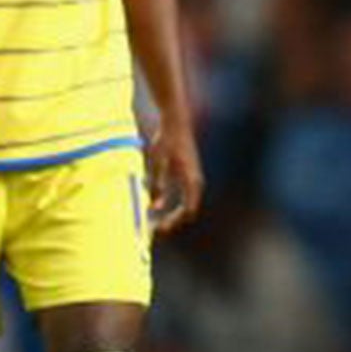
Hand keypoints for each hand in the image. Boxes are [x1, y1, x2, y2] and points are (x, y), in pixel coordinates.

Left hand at [145, 114, 204, 234]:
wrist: (176, 122)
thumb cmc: (167, 140)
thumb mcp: (158, 162)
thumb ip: (158, 184)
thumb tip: (154, 207)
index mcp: (191, 180)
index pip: (189, 209)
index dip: (175, 221)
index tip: (160, 228)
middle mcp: (196, 181)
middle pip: (189, 210)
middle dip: (173, 221)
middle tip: (156, 229)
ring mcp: (193, 178)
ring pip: (187, 204)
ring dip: (173, 214)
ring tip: (156, 222)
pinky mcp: (187, 175)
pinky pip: (183, 197)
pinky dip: (173, 205)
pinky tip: (157, 207)